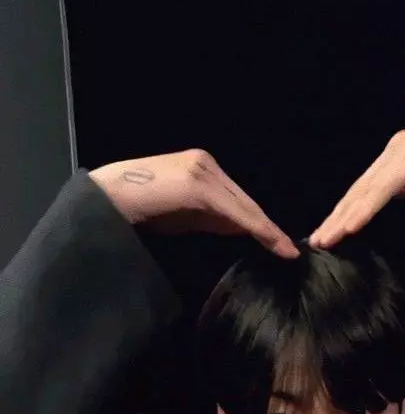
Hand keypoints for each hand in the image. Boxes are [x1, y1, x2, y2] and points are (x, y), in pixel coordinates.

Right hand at [90, 149, 298, 258]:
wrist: (107, 201)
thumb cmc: (137, 211)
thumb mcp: (180, 215)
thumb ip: (207, 217)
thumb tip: (236, 229)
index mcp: (201, 168)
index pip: (237, 199)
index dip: (258, 222)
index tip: (278, 241)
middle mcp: (206, 163)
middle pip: (244, 201)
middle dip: (266, 227)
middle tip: (288, 249)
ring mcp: (203, 171)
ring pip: (244, 207)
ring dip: (266, 231)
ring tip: (286, 250)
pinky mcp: (199, 185)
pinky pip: (235, 212)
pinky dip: (256, 229)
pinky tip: (272, 243)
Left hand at [309, 117, 404, 248]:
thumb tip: (398, 204)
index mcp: (399, 156)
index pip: (365, 189)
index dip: (346, 212)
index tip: (331, 235)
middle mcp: (396, 149)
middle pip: (358, 190)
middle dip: (336, 217)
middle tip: (316, 241)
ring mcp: (403, 151)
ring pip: (365, 190)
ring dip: (343, 218)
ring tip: (325, 240)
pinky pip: (384, 189)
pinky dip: (366, 209)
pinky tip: (350, 227)